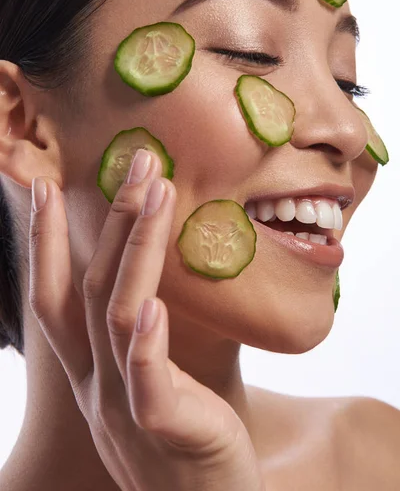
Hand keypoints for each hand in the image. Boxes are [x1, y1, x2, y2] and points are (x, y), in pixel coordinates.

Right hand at [28, 150, 264, 490]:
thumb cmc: (180, 442)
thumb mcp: (147, 386)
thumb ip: (139, 342)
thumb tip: (149, 291)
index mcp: (92, 371)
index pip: (57, 299)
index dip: (45, 243)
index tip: (44, 188)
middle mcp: (97, 384)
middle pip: (91, 291)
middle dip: (108, 221)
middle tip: (136, 161)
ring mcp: (125, 407)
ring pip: (120, 317)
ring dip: (133, 250)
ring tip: (154, 193)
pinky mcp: (166, 430)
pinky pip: (148, 383)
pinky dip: (147, 343)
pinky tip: (154, 306)